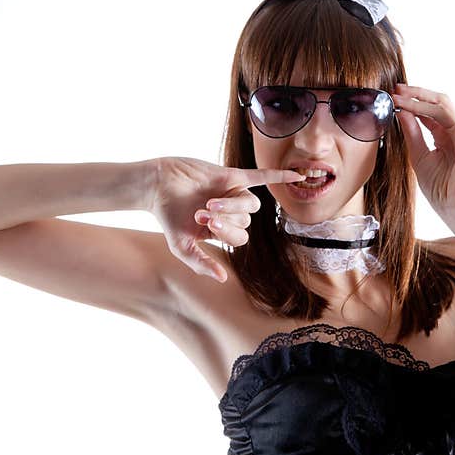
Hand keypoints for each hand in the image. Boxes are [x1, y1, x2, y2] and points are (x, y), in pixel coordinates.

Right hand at [149, 156, 305, 282]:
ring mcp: (233, 193)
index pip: (239, 238)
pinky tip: (297, 177)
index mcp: (223, 229)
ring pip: (251, 204)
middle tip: (201, 214)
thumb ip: (201, 263)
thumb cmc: (168, 216)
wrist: (157, 185)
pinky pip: (262, 176)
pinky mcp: (232, 175)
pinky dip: (279, 176)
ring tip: (210, 203)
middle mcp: (232, 212)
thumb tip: (222, 278)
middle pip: (246, 222)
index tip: (202, 224)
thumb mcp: (181, 246)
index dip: (225, 233)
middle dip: (225, 220)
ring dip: (233, 205)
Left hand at [393, 64, 454, 217]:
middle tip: (395, 91)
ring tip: (401, 93)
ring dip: (420, 97)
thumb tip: (402, 113)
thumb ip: (412, 133)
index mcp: (444, 137)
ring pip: (441, 106)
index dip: (410, 103)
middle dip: (414, 96)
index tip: (392, 97)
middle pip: (434, 105)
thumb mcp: (419, 156)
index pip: (427, 113)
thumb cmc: (441, 188)